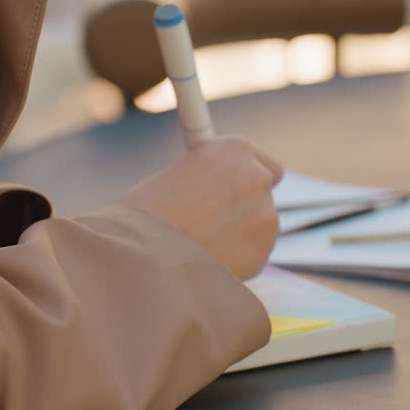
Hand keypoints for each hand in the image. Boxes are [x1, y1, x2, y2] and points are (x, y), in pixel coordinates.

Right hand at [122, 136, 284, 279]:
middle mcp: (258, 177)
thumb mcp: (177, 176)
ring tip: (197, 243)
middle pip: (263, 190)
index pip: (257, 160)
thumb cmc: (146, 212)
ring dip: (238, 233)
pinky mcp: (262, 252)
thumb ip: (207, 178)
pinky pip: (252, 254)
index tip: (228, 187)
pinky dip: (236, 259)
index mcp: (234, 149)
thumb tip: (216, 191)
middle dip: (243, 204)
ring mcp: (265, 216)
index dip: (239, 176)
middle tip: (212, 219)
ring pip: (258, 225)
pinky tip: (205, 260)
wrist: (144, 254)